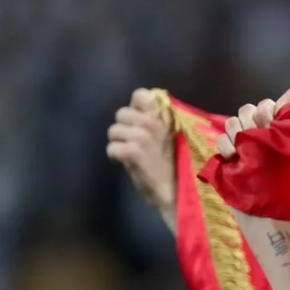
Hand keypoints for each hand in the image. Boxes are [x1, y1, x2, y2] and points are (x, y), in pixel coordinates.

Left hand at [106, 88, 175, 213]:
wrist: (177, 194)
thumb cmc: (176, 169)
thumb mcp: (170, 139)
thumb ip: (157, 121)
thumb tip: (144, 108)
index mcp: (164, 118)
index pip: (141, 95)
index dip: (136, 106)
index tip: (141, 119)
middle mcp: (153, 123)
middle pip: (121, 113)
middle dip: (124, 128)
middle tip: (134, 143)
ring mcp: (143, 137)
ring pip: (114, 131)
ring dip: (119, 143)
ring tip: (131, 154)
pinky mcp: (133, 152)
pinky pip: (112, 148)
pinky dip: (116, 157)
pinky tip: (126, 163)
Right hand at [217, 87, 289, 158]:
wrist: (276, 176)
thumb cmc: (283, 146)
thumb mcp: (289, 129)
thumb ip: (288, 110)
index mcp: (268, 114)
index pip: (264, 105)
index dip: (265, 113)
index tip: (270, 124)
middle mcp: (252, 119)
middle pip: (245, 111)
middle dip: (252, 123)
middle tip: (257, 135)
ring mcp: (238, 132)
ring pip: (232, 122)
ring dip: (238, 133)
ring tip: (245, 146)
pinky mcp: (227, 145)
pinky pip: (221, 140)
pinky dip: (226, 146)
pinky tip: (232, 154)